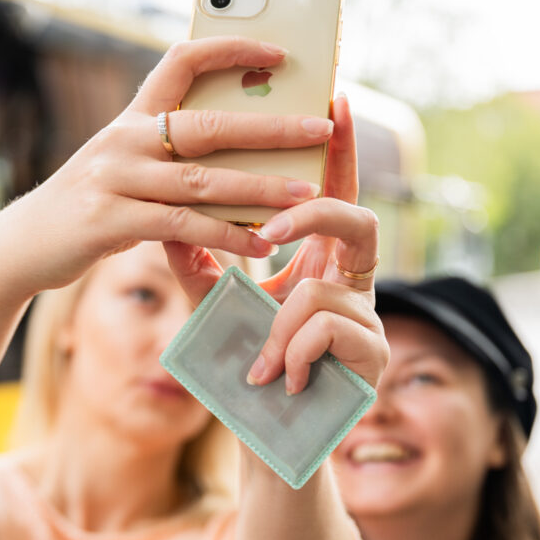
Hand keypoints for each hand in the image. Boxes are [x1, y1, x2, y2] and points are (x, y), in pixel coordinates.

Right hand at [5, 37, 336, 290]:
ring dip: (259, 188)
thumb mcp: (121, 166)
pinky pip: (183, 227)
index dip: (230, 51)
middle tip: (318, 128)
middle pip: (207, 126)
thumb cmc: (86, 205)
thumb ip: (166, 155)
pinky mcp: (110, 221)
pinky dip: (226, 235)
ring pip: (202, 181)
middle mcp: (124, 140)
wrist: (24, 244)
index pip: (181, 63)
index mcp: (131, 120)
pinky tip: (261, 243)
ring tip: (306, 194)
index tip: (277, 54)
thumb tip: (233, 151)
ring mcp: (115, 179)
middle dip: (268, 128)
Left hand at [165, 95, 387, 389]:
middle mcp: (352, 285)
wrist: (266, 440)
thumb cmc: (245, 374)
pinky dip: (290, 354)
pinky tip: (280, 380)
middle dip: (312, 215)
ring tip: (259, 365)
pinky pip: (327, 330)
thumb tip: (165, 219)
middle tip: (270, 232)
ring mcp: (369, 320)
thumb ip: (198, 266)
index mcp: (321, 266)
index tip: (336, 100)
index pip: (336, 196)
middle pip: (357, 219)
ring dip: (277, 328)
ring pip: (321, 290)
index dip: (341, 150)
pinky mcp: (374, 357)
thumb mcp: (217, 312)